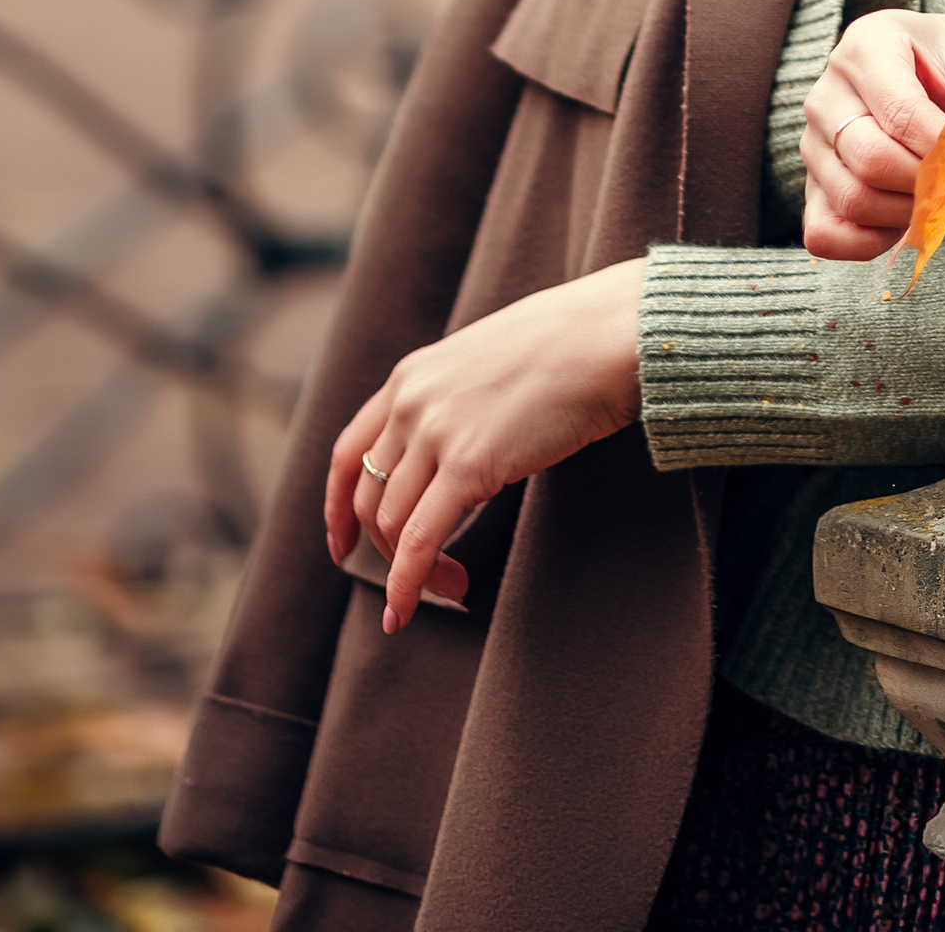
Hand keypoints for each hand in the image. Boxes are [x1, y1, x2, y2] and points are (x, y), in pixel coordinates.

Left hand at [326, 256, 645, 631]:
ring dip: (409, 570)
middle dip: (383, 550)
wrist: (606, 336)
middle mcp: (410, 402)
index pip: (348, 453)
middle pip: (367, 497)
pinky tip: (411, 609)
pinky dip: (408, 584)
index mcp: (411, 376)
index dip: (337, 508)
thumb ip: (457, 398)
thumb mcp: (486, 360)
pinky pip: (419, 542)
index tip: (342, 546)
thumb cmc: (568, 346)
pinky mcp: (467, 464)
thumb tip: (459, 443)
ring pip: (390, 524)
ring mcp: (435, 432)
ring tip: (452, 587)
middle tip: (422, 577)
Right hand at [799, 8, 944, 261]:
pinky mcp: (812, 185)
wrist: (915, 65)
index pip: (901, 113)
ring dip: (908, 214)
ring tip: (942, 199)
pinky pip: (824, 233)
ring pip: (852, 199)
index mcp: (864, 47)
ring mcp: (812, 142)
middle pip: (871, 159)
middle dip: (929, 185)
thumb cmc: (944, 61)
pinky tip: (905, 224)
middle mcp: (826, 94)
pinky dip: (868, 243)